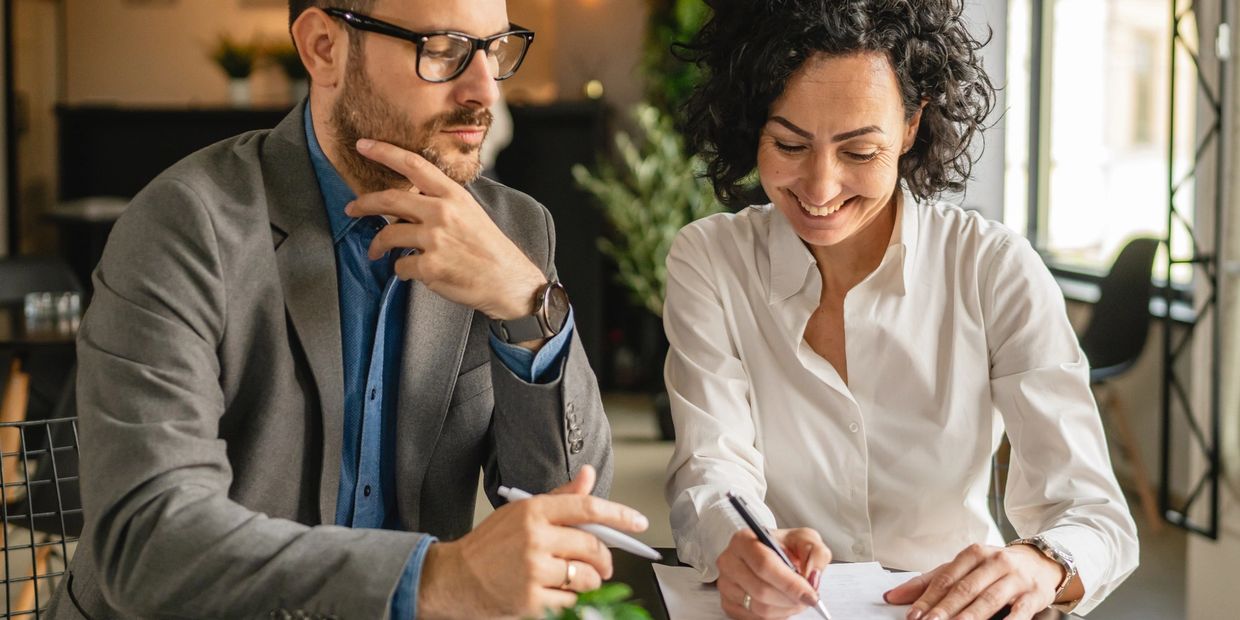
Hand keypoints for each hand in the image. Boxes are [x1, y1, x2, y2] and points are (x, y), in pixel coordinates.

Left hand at [346, 138, 548, 320]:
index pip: (413, 164)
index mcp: (453, 195)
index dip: (384, 152)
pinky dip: (402, 270)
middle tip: (351, 209)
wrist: (509, 282)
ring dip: (377, 246)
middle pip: (389, 200)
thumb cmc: (489, 249)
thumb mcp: (469, 213)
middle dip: (363, 204)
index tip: (363, 145)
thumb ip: (440, 203)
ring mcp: (435, 239)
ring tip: (375, 252)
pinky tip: (415, 272)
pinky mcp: (430, 266)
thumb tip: (405, 206)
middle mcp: (442, 212)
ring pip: (388, 236)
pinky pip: (400, 266)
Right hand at [416, 465, 649, 618]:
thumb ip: (560, 498)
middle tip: (604, 565)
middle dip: (605, 559)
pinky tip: (557, 593)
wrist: (454, 577)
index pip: (588, 508)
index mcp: (534, 511)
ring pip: (586, 576)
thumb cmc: (488, 545)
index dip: (620, 515)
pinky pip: (571, 601)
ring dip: (589, 581)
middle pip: (593, 547)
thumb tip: (587, 475)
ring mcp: (533, 570)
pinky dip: (572, 600)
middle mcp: (535, 538)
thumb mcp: (521, 512)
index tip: (639, 523)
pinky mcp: (530, 599)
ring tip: (577, 579)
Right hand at [716, 527, 830, 618]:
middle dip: (791, 599)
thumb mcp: (805, 539)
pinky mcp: (727, 602)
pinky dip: (775, 616)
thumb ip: (816, 553)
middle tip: (808, 599)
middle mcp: (729, 561)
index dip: (790, 583)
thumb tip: (812, 577)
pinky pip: (754, 618)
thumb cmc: (785, 546)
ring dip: (785, 609)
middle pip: (761, 590)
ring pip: (758, 608)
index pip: (764, 565)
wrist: (770, 553)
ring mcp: (725, 584)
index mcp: (744, 540)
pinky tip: (782, 604)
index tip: (811, 594)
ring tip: (796, 600)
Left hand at [883, 543, 1063, 619]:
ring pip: (989, 599)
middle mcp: (995, 562)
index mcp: (974, 554)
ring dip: (970, 617)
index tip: (914, 615)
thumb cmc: (995, 567)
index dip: (928, 598)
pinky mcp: (1034, 595)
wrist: (1040, 562)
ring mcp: (1015, 578)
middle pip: (965, 589)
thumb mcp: (963, 567)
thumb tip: (894, 596)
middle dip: (945, 609)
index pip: (946, 578)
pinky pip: (1020, 611)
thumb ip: (929, 581)